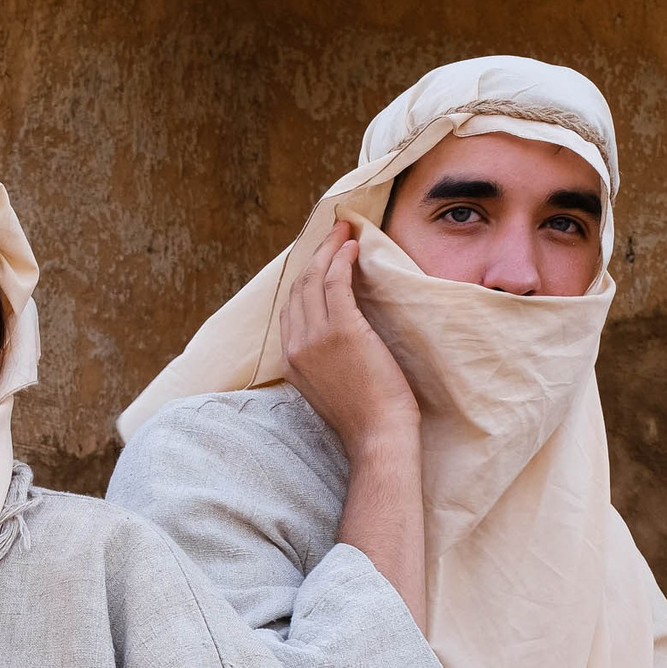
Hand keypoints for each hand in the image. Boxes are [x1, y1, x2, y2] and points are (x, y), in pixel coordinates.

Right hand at [281, 222, 420, 464]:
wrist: (377, 435)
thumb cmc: (364, 417)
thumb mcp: (329, 388)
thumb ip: (321, 361)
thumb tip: (335, 337)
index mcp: (290, 361)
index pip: (290, 308)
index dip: (304, 279)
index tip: (320, 261)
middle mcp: (295, 345)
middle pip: (298, 287)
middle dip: (315, 255)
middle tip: (333, 234)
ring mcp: (315, 337)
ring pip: (314, 279)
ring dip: (329, 249)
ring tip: (344, 232)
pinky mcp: (341, 330)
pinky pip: (335, 282)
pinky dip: (342, 260)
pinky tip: (353, 248)